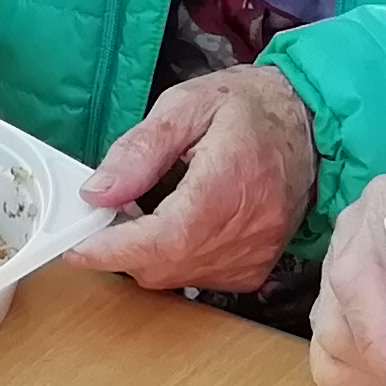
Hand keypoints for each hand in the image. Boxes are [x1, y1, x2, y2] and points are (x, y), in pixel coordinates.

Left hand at [71, 66, 321, 293]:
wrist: (309, 123)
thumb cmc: (248, 107)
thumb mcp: (185, 106)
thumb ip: (139, 151)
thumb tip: (97, 192)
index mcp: (226, 185)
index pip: (162, 239)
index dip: (112, 250)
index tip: (75, 246)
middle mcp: (245, 231)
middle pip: (162, 265)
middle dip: (120, 249)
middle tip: (105, 215)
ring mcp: (253, 256)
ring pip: (175, 277)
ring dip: (146, 255)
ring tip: (143, 213)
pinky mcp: (255, 268)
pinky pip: (198, 279)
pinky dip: (173, 260)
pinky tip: (175, 226)